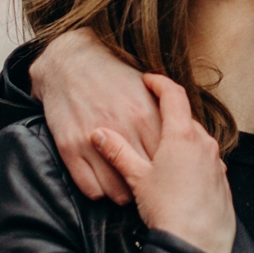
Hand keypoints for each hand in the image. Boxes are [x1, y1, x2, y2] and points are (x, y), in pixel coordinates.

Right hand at [36, 29, 161, 203]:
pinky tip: (103, 181)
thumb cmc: (111, 75)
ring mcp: (94, 141)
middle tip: (147, 181)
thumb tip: (185, 140)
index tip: (165, 168)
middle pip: (146, 179)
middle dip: (149, 183)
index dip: (169, 166)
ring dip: (123, 191)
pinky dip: (101, 190)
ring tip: (124, 184)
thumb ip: (164, 118)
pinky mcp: (70, 149)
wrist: (68, 61)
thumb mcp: (144, 94)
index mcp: (148, 116)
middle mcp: (124, 131)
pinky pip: (92, 189)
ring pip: (118, 191)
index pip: (168, 157)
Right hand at [86, 74, 236, 252]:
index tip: (150, 79)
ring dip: (179, 139)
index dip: (160, 83)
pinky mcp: (221, 180)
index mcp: (183, 135)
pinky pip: (205, 161)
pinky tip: (176, 175)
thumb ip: (118, 152)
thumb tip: (99, 134)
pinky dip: (190, 160)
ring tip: (160, 150)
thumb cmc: (167, 210)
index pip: (174, 95)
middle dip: (168, 116)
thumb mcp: (137, 178)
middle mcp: (204, 143)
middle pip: (185, 118)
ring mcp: (216, 161)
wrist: (197, 244)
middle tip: (149, 118)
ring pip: (196, 140)